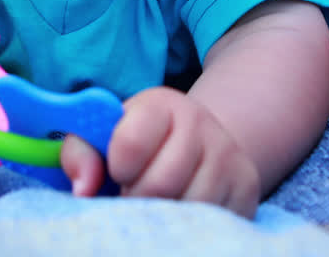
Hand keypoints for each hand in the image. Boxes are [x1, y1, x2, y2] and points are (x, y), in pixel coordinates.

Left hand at [61, 86, 260, 217]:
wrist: (200, 146)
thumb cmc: (140, 146)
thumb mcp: (105, 138)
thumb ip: (82, 154)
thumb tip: (83, 190)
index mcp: (160, 104)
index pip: (130, 143)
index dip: (117, 168)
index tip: (118, 172)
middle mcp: (200, 122)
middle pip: (159, 183)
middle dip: (138, 198)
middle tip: (135, 195)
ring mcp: (228, 154)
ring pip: (188, 207)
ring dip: (165, 215)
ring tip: (159, 202)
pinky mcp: (247, 186)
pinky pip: (213, 220)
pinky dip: (190, 224)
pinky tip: (183, 210)